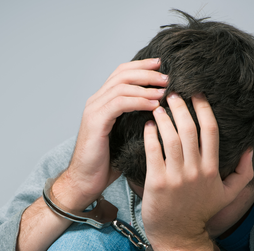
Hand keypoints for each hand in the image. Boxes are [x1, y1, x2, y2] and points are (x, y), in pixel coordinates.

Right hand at [56, 59, 167, 209]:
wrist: (86, 181)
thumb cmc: (107, 163)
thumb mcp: (126, 136)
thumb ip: (137, 120)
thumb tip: (162, 112)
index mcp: (102, 102)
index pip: (121, 73)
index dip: (141, 66)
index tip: (161, 66)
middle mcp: (96, 101)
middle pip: (122, 74)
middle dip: (147, 73)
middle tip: (167, 77)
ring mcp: (94, 110)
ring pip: (122, 86)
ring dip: (146, 87)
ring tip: (164, 91)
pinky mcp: (95, 121)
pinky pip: (119, 103)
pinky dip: (138, 101)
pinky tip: (154, 105)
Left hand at [141, 93, 253, 250]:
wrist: (178, 238)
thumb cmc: (200, 214)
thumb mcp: (228, 196)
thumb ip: (244, 173)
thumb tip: (252, 150)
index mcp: (212, 169)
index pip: (211, 130)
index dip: (203, 108)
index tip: (196, 94)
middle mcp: (195, 171)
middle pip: (189, 129)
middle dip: (181, 107)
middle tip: (172, 93)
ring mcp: (176, 177)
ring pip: (170, 138)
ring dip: (164, 118)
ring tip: (158, 106)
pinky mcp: (157, 183)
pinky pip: (153, 152)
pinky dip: (150, 135)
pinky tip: (148, 125)